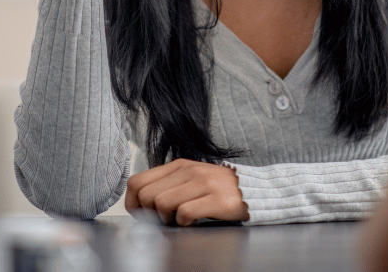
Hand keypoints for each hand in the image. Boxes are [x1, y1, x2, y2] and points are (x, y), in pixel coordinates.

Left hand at [124, 158, 249, 225]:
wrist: (254, 190)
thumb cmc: (216, 189)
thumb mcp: (190, 179)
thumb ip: (167, 185)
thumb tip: (139, 204)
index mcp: (177, 165)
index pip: (136, 182)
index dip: (133, 203)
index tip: (143, 214)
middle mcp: (188, 171)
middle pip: (146, 195)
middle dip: (150, 213)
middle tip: (165, 219)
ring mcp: (203, 183)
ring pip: (162, 203)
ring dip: (167, 219)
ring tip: (180, 219)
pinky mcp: (217, 199)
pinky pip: (185, 213)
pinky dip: (185, 223)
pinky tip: (193, 221)